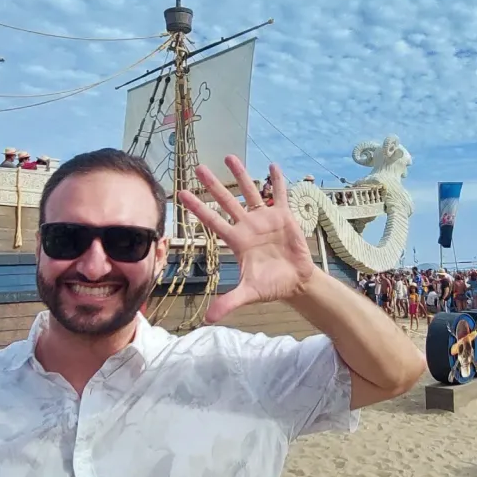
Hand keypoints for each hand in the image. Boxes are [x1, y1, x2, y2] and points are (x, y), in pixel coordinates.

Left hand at [177, 155, 316, 322]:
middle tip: (198, 167)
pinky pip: (279, 195)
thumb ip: (229, 302)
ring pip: (250, 192)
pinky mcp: (283, 216)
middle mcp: (247, 226)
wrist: (295, 282)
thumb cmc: (270, 285)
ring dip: (240, 175)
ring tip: (229, 157)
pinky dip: (277, 181)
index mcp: (236, 240)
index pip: (212, 220)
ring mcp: (264, 219)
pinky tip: (272, 166)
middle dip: (212, 185)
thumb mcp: (249, 293)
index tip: (181, 194)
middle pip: (226, 201)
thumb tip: (207, 319)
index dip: (198, 207)